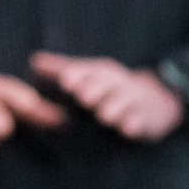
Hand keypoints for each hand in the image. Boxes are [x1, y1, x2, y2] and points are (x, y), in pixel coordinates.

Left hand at [29, 52, 183, 141]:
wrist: (155, 101)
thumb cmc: (109, 88)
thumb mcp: (90, 75)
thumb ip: (61, 69)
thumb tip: (33, 59)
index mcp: (100, 74)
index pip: (89, 72)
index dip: (78, 75)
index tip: (66, 80)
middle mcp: (117, 86)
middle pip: (106, 86)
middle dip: (95, 90)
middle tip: (84, 97)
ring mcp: (132, 103)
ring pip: (123, 105)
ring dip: (114, 109)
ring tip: (104, 115)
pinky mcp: (145, 120)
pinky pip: (140, 122)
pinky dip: (135, 125)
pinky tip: (129, 129)